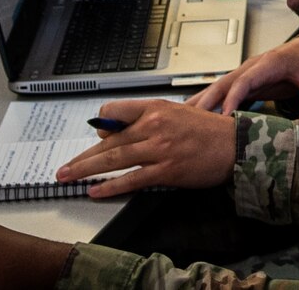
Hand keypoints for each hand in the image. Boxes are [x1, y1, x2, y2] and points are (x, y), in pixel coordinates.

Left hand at [55, 98, 236, 197]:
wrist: (235, 145)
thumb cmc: (210, 130)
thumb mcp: (178, 113)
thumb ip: (150, 120)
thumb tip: (121, 132)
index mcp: (156, 107)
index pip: (113, 111)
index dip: (101, 125)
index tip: (95, 136)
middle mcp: (154, 125)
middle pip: (108, 141)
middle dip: (82, 157)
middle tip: (64, 168)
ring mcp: (159, 148)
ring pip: (113, 159)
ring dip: (86, 170)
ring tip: (68, 178)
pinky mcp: (165, 170)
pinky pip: (130, 179)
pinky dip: (109, 187)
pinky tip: (95, 190)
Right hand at [188, 36, 298, 118]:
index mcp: (270, 63)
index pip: (245, 80)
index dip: (233, 97)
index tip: (223, 115)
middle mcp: (255, 66)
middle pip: (225, 83)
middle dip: (207, 100)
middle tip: (188, 120)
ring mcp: (250, 73)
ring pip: (221, 87)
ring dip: (203, 101)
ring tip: (183, 119)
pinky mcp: (249, 82)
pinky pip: (227, 92)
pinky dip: (211, 103)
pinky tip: (198, 116)